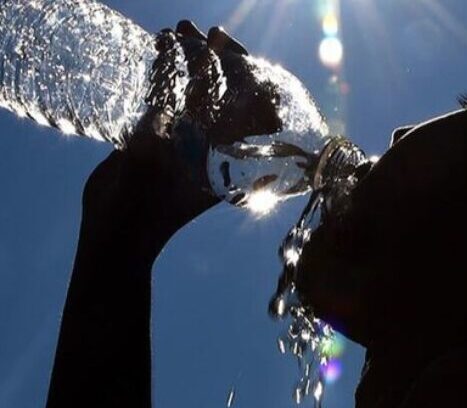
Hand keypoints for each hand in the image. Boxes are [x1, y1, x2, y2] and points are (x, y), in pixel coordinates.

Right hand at [80, 21, 258, 261]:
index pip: (245, 102)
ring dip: (185, 61)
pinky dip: (164, 75)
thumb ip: (203, 126)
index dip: (237, 66)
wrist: (116, 230)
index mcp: (227, 152)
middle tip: (190, 27)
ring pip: (193, 92)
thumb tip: (259, 97)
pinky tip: (157, 51)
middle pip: (220, 91)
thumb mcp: (181, 159)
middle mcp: (212, 143)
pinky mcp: (159, 140)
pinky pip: (168, 100)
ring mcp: (186, 140)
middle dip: (207, 55)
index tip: (219, 38)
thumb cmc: (152, 204)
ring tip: (170, 31)